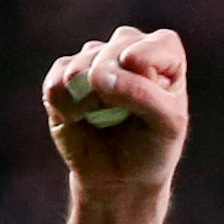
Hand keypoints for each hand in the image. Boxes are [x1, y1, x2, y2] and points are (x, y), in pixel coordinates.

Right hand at [43, 25, 189, 223]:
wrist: (121, 177)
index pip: (154, 47)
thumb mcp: (167, 124)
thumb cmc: (153, 146)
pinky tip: (79, 120)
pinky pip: (56, 84)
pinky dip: (66, 109)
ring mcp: (91, 58)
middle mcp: (126, 46)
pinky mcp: (63, 75)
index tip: (151, 102)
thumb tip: (94, 75)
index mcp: (163, 50)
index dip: (147, 77)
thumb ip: (141, 93)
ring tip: (102, 120)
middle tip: (123, 117)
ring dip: (90, 103)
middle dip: (115, 91)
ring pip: (81, 67)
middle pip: (113, 52)